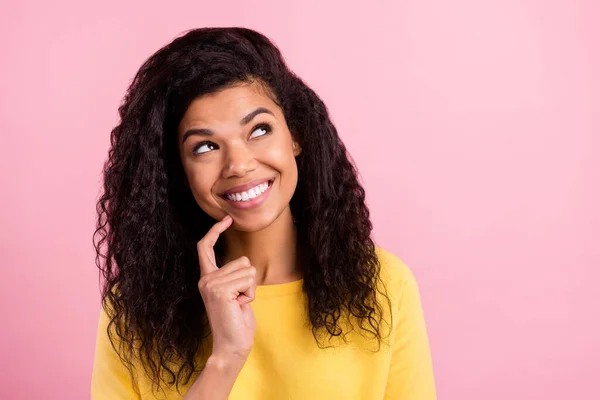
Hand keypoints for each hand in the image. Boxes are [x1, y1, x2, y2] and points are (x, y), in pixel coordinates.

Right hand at [197, 215, 256, 360]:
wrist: (232, 345)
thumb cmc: (237, 320)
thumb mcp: (235, 292)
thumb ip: (233, 276)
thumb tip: (244, 262)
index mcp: (207, 278)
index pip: (205, 247)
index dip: (215, 231)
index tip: (226, 219)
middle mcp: (205, 279)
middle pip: (242, 260)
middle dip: (249, 280)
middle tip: (239, 301)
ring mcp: (210, 284)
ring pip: (248, 269)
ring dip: (250, 288)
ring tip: (239, 304)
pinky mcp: (219, 291)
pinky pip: (248, 280)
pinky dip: (250, 294)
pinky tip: (239, 307)